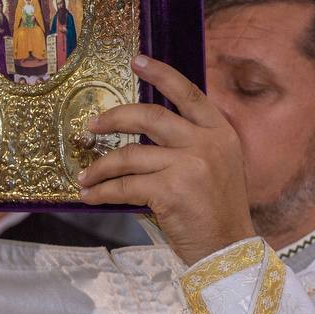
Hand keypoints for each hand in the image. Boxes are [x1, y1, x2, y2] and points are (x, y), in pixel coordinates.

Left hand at [78, 55, 254, 264]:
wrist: (229, 252)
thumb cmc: (218, 212)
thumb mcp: (217, 166)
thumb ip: (191, 144)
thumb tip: (144, 130)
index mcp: (220, 132)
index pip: (188, 93)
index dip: (160, 74)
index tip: (137, 61)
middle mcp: (206, 143)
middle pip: (149, 116)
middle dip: (114, 118)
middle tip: (92, 125)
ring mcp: (189, 165)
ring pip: (130, 154)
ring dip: (100, 166)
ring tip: (85, 176)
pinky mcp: (170, 191)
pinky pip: (125, 186)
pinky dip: (103, 191)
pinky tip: (91, 196)